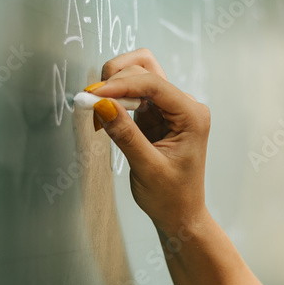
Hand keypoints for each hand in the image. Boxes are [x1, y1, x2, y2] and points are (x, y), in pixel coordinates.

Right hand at [87, 48, 209, 233]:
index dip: (121, 84)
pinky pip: (133, 94)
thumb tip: (102, 104)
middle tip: (91, 101)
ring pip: (139, 75)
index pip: (154, 84)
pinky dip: (115, 97)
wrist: (179, 214)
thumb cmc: (171, 197)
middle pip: (146, 70)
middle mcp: (184, 105)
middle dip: (116, 80)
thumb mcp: (147, 168)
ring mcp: (169, 108)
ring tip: (97, 105)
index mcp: (192, 115)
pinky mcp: (155, 114)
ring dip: (115, 84)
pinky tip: (104, 114)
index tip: (93, 94)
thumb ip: (125, 135)